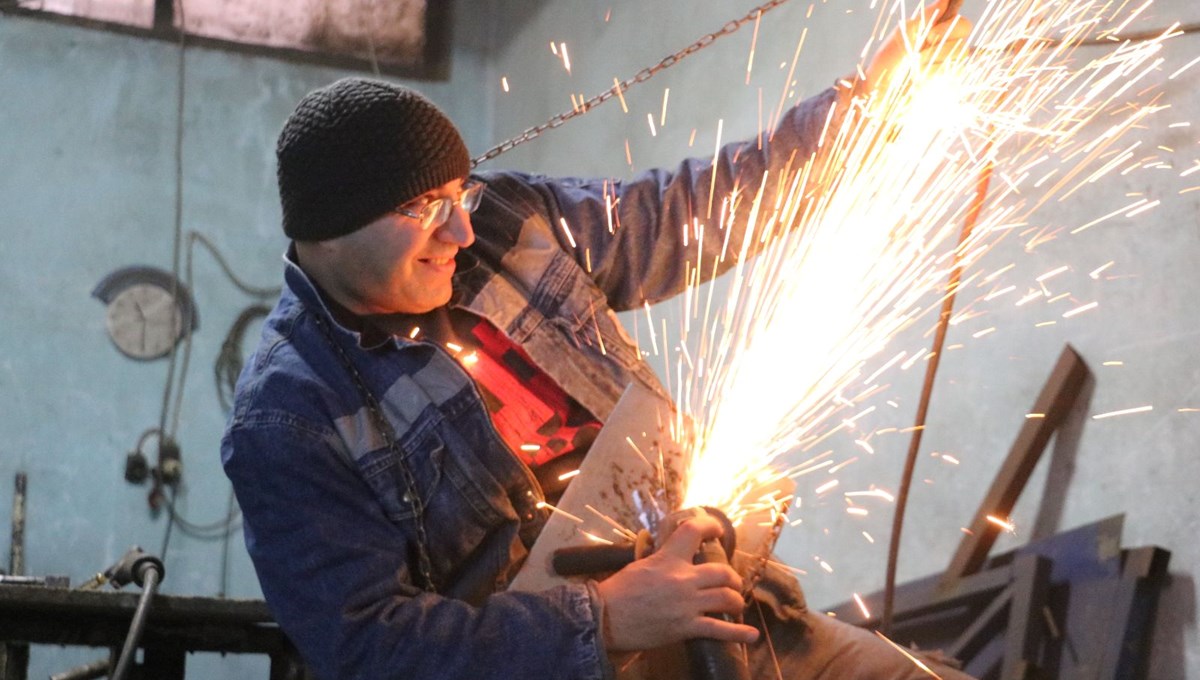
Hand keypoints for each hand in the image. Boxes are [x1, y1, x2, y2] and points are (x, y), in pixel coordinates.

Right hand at [594, 515, 758, 651]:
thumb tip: (674, 556)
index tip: (719, 531)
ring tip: (735, 604)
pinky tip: (751, 635)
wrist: (605, 617)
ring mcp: (688, 604)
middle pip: (722, 572)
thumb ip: (662, 560)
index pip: (694, 531)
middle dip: (733, 578)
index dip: (711, 526)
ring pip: (727, 598)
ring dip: (736, 601)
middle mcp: (683, 578)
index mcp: (669, 558)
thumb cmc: (618, 590)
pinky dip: (738, 633)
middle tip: (732, 583)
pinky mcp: (687, 627)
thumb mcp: (641, 565)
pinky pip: (719, 629)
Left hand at [861, 0, 972, 97]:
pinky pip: (954, 72)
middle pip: (966, 33)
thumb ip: (924, 18)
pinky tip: (919, 77)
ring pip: (961, 53)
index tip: (930, 35)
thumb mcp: (903, 34)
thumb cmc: (888, 60)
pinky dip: (933, 73)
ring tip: (916, 65)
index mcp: (937, 30)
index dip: (949, 26)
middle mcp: (947, 44)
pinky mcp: (947, 81)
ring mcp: (949, 63)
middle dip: (941, 43)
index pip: (962, 22)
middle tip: (920, 53)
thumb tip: (944, 0)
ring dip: (934, 59)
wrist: (879, 88)